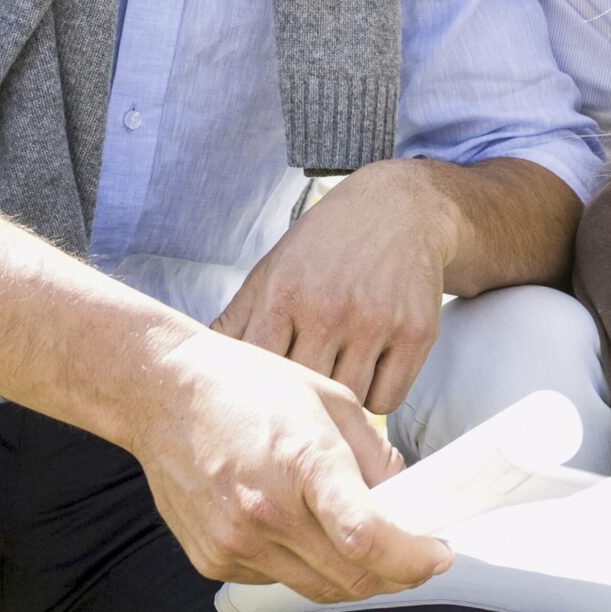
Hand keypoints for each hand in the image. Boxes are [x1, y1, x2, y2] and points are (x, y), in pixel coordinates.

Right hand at [130, 325, 449, 599]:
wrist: (164, 394)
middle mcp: (266, 510)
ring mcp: (236, 541)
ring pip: (317, 588)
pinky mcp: (213, 559)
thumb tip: (401, 496)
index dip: (413, 558)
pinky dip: (305, 566)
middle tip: (416, 556)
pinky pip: (278, 579)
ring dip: (354, 576)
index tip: (436, 554)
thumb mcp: (329, 398)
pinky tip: (307, 532)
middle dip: (396, 574)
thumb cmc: (245, 385)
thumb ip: (372, 454)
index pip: (367, 537)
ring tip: (368, 545)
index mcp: (303, 460)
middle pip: (351, 576)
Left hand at [214, 160, 453, 414]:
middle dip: (299, 404)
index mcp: (284, 294)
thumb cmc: (328, 243)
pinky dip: (377, 394)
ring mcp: (376, 322)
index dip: (254, 395)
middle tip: (301, 401)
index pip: (257, 373)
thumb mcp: (273, 269)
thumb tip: (193, 366)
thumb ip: (236, 320)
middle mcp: (330, 309)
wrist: (402, 207)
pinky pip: (388, 399)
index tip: (258, 402)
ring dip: (341, 402)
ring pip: (347, 404)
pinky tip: (371, 369)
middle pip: (303, 397)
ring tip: (337, 376)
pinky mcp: (417, 332)